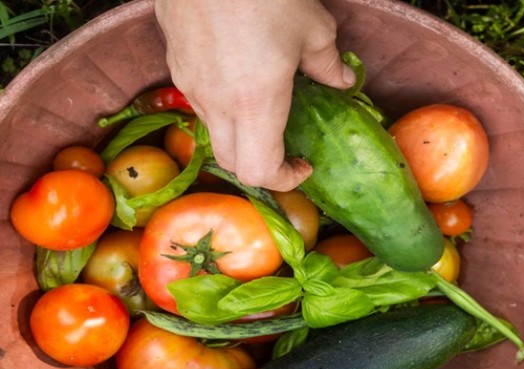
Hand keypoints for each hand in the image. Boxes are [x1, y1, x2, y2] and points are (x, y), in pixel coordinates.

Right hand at [155, 0, 355, 190]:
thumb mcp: (311, 26)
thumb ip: (328, 63)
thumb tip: (341, 81)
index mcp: (254, 102)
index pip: (258, 171)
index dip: (284, 180)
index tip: (303, 165)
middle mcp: (215, 102)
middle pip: (231, 162)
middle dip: (261, 166)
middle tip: (286, 149)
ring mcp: (190, 83)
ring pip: (213, 132)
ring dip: (241, 135)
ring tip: (266, 108)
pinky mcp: (175, 62)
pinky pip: (199, 101)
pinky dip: (223, 107)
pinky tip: (240, 77)